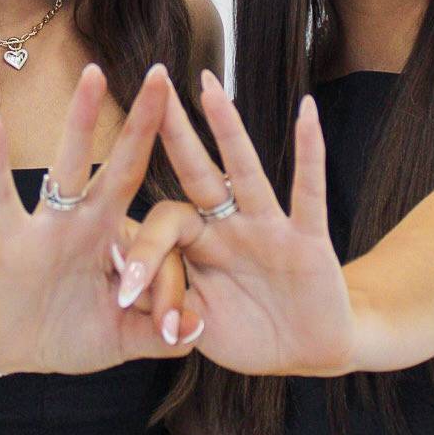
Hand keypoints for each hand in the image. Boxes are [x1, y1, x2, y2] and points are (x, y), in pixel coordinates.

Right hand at [0, 62, 201, 374]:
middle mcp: (88, 222)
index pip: (157, 223)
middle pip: (123, 165)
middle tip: (162, 73)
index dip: (171, 245)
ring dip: (81, 122)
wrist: (12, 348)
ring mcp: (51, 227)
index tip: (172, 278)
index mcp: (118, 240)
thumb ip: (159, 335)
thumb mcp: (123, 339)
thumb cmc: (71, 334)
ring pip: (70, 167)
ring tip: (94, 75)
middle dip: (144, 123)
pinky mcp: (14, 240)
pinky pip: (3, 196)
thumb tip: (196, 331)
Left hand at [118, 71, 356, 375]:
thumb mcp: (195, 328)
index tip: (124, 291)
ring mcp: (268, 229)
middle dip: (174, 130)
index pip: (163, 227)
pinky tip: (307, 111)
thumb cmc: (244, 335)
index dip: (141, 254)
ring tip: (209, 86)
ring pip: (244, 170)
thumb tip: (124, 291)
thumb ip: (165, 309)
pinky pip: (308, 191)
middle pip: (196, 170)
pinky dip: (309, 152)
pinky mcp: (307, 240)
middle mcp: (229, 227)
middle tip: (153, 81)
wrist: (304, 354)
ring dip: (228, 129)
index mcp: (197, 247)